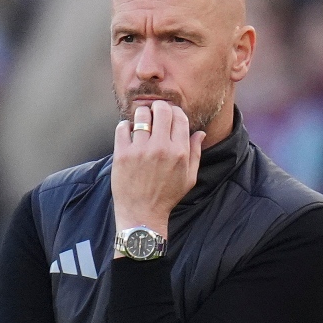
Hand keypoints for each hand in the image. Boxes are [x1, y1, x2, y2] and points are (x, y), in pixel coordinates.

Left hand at [112, 101, 206, 239]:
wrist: (142, 214)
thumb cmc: (166, 197)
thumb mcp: (189, 178)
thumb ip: (195, 153)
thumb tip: (200, 133)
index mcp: (179, 152)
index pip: (179, 117)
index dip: (175, 112)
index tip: (170, 115)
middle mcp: (161, 148)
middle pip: (161, 109)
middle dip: (159, 107)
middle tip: (155, 113)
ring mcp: (140, 150)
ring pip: (141, 114)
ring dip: (142, 115)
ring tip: (141, 122)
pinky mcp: (122, 154)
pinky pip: (122, 127)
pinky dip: (125, 126)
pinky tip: (129, 132)